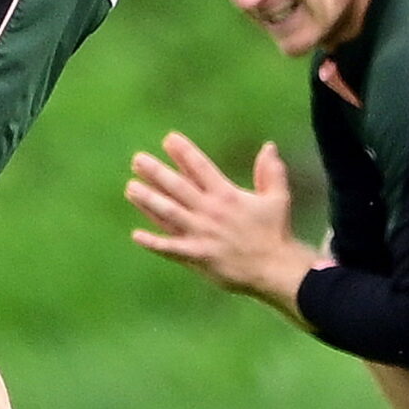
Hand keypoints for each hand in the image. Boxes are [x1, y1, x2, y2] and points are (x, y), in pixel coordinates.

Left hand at [126, 133, 317, 309]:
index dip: (184, 152)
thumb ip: (270, 172)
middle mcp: (210, 211)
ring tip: (130, 188)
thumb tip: (269, 146)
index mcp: (227, 195)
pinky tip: (136, 236)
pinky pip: (172, 249)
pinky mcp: (198, 256)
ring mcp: (202, 234)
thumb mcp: (277, 198)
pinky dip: (154, 243)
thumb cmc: (275, 232)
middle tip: (137, 159)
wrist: (276, 270)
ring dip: (149, 201)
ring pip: (169, 214)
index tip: (168, 139)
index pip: (201, 168)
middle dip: (157, 172)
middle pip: (178, 187)